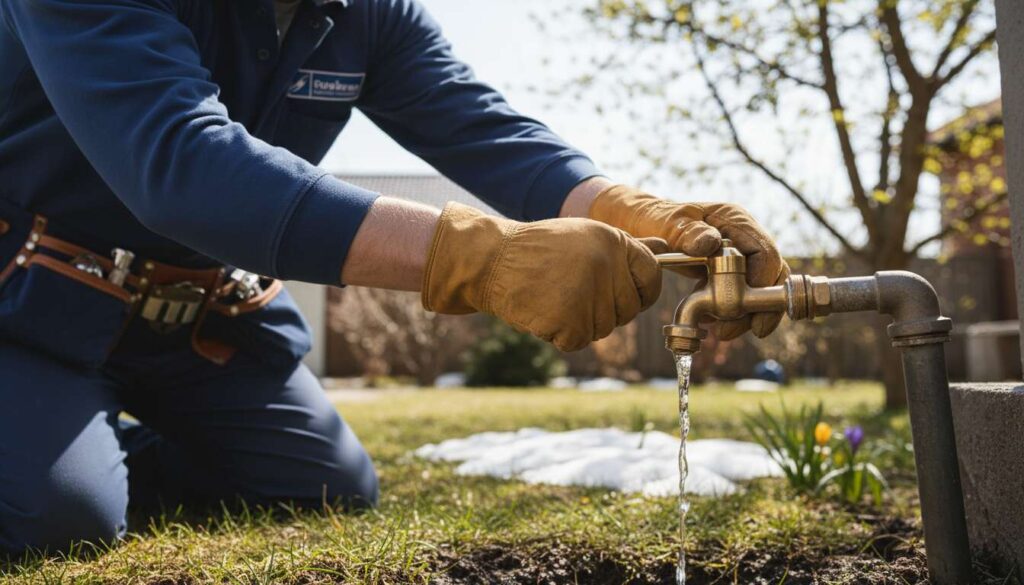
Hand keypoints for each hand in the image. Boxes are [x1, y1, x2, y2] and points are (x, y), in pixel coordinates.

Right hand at [422, 203, 662, 351]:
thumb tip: (665, 251)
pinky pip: (577, 340)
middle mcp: (607, 266)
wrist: (493, 260)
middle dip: (606, 308)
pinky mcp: (569, 320)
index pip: (652, 276)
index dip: (640, 290)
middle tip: (572, 291)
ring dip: (580, 321)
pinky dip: (560, 334)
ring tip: (554, 295)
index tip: (623, 291)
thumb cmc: (541, 248)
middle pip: (628, 309)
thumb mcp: (586, 236)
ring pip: (603, 327)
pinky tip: (543, 310)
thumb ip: (627, 248)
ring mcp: (589, 295)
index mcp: (614, 242)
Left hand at [588, 184, 789, 339]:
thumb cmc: (653, 219)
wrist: (640, 224)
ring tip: (718, 331)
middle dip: (758, 308)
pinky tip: (709, 322)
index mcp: (734, 220)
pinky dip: (729, 312)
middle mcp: (743, 237)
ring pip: (759, 290)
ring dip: (743, 315)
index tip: (747, 309)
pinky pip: (740, 295)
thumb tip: (710, 243)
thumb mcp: (666, 223)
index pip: (765, 253)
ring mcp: (738, 255)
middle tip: (729, 331)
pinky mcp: (728, 272)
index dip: (763, 282)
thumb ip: (687, 232)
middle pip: (770, 276)